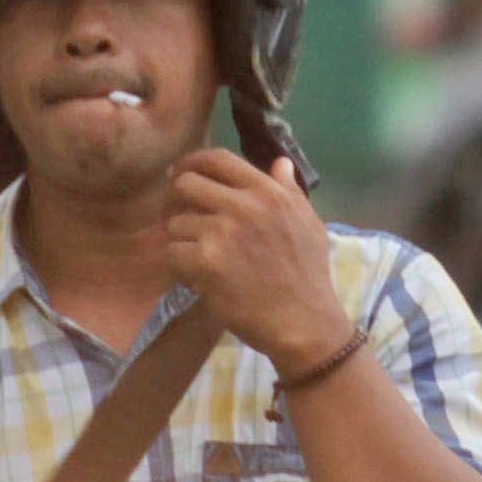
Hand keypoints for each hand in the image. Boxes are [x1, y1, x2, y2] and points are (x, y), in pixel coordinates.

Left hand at [165, 152, 354, 371]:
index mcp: (268, 193)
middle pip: (185, 183)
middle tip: (180, 218)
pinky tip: (198, 279)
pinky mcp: (206, 262)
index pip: (217, 159)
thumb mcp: (309, 223)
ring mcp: (222, 233)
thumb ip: (290, 190)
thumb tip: (280, 162)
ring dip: (181, 241)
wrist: (304, 322)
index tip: (182, 175)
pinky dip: (180, 269)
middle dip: (176, 200)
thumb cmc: (308, 275)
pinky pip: (172, 254)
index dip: (192, 162)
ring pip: (175, 223)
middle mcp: (244, 206)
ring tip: (198, 258)